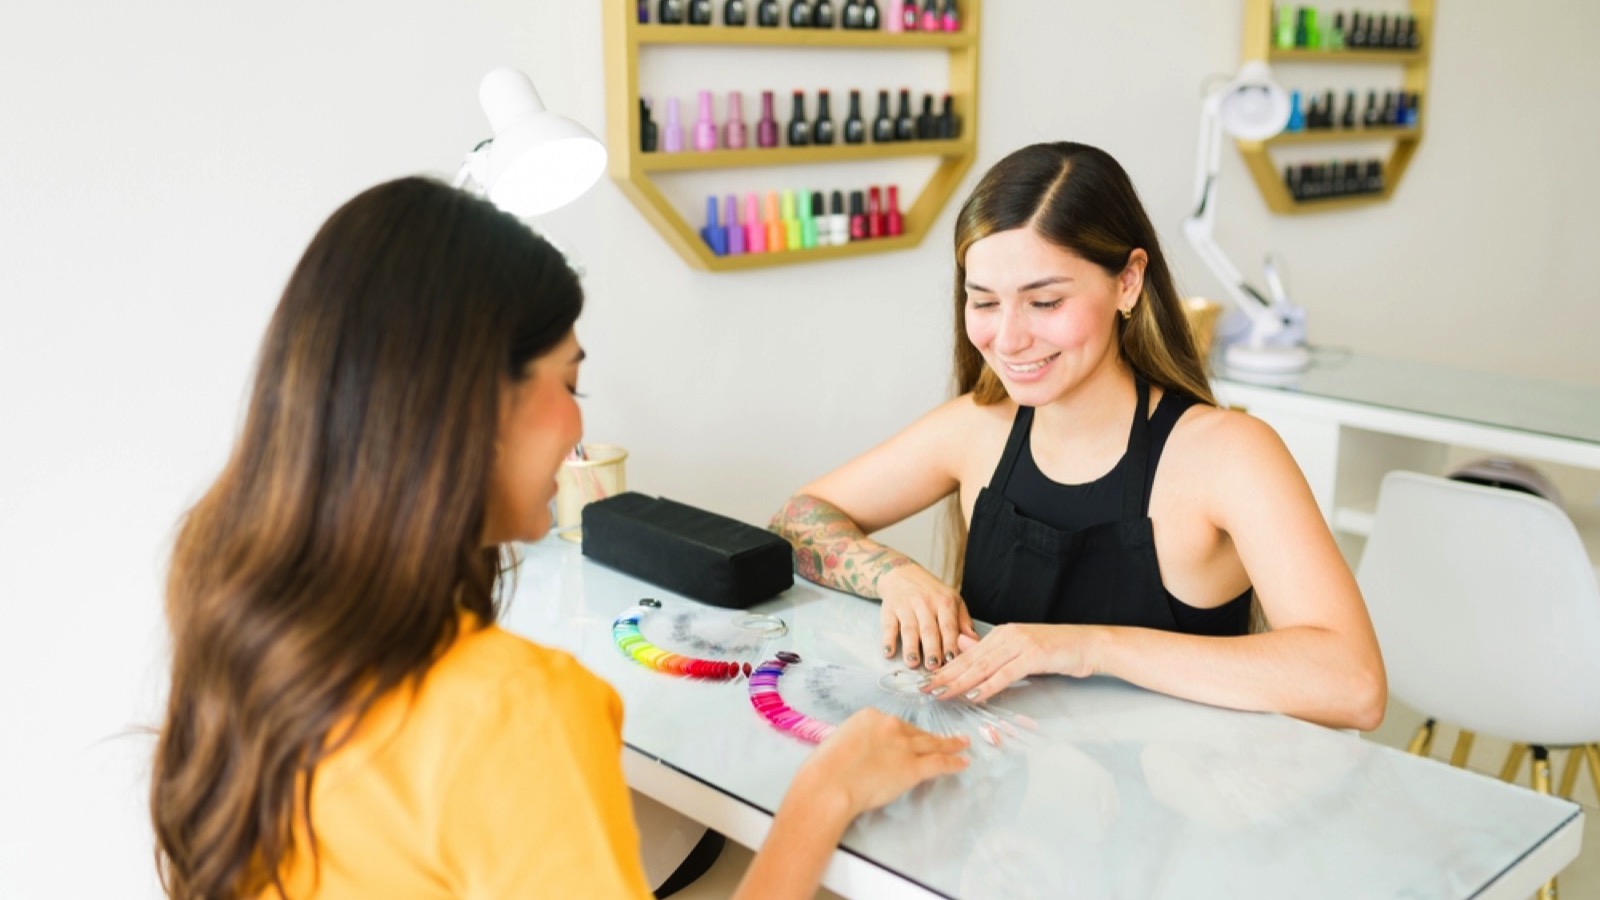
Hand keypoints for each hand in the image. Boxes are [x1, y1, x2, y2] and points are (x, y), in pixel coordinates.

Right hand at [795, 708, 969, 817]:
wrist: (830, 784)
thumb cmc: (824, 768)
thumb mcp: (838, 743)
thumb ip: (855, 743)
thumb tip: (859, 752)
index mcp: (869, 717)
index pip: (892, 724)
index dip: (902, 734)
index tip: (907, 739)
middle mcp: (890, 726)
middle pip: (915, 732)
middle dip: (930, 737)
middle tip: (946, 738)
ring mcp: (904, 746)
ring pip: (933, 744)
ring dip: (950, 744)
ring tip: (963, 744)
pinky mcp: (913, 768)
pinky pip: (940, 762)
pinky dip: (954, 762)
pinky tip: (963, 762)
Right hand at [877, 564, 977, 670]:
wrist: (902, 574)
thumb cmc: (932, 593)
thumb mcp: (952, 601)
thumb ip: (964, 623)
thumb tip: (975, 644)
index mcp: (944, 602)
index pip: (949, 626)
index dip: (950, 643)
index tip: (952, 660)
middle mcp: (925, 603)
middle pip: (929, 630)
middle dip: (931, 649)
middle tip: (934, 667)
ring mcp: (906, 607)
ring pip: (909, 629)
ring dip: (910, 647)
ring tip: (913, 663)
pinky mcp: (889, 610)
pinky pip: (888, 626)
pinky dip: (887, 640)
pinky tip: (889, 652)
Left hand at [924, 622, 1095, 702]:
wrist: (1089, 645)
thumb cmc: (1057, 650)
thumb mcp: (1020, 648)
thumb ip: (992, 650)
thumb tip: (963, 646)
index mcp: (1001, 634)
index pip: (968, 654)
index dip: (946, 668)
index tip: (927, 680)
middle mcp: (1007, 636)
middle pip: (970, 660)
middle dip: (945, 675)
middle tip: (923, 689)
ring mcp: (1020, 644)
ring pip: (983, 666)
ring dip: (960, 681)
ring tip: (941, 693)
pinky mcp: (1034, 656)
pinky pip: (1006, 673)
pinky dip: (989, 685)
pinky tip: (974, 694)